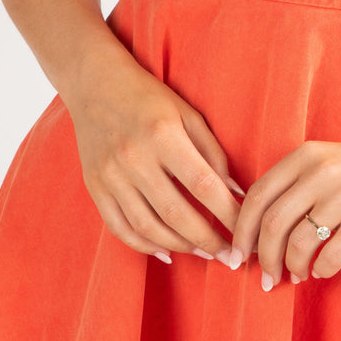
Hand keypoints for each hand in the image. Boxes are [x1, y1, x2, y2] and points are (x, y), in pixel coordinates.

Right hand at [65, 59, 243, 265]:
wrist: (94, 83)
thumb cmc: (149, 97)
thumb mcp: (188, 114)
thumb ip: (213, 153)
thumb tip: (236, 194)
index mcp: (162, 134)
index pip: (203, 185)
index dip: (228, 214)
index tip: (246, 232)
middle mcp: (133, 157)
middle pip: (176, 213)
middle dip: (208, 241)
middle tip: (230, 257)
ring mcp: (110, 175)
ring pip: (148, 227)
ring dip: (180, 247)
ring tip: (204, 253)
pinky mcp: (94, 186)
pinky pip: (120, 228)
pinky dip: (144, 246)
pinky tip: (167, 252)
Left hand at [230, 114, 340, 288]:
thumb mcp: (329, 162)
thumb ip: (296, 184)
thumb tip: (259, 229)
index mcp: (305, 156)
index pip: (256, 196)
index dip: (242, 231)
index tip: (239, 255)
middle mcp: (320, 172)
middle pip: (271, 224)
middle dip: (262, 258)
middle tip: (265, 277)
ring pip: (297, 244)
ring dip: (291, 267)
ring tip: (297, 275)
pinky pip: (329, 256)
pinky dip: (321, 270)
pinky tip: (322, 270)